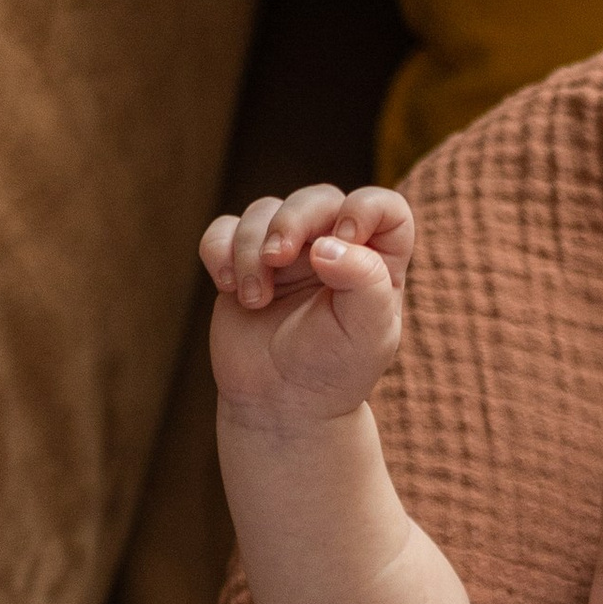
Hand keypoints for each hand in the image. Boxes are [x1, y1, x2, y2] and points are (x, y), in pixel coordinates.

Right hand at [202, 184, 412, 427]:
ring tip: (254, 299)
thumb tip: (327, 245)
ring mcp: (287, 250)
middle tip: (276, 258)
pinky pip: (224, 229)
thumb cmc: (333, 369)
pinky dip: (219, 249)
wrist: (281, 404)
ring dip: (251, 249)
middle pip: (317, 199)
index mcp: (378, 258)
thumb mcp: (367, 333)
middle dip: (291, 221)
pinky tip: (228, 286)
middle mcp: (333, 244)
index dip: (364, 209)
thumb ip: (363, 281)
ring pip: (265, 211)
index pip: (383, 207)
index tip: (343, 237)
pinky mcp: (244, 261)